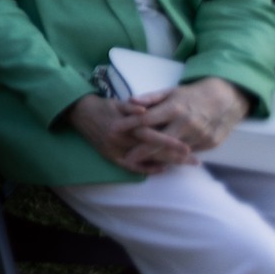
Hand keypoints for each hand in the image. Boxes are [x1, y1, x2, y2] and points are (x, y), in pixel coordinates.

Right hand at [69, 94, 193, 172]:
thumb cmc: (104, 107)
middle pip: (151, 150)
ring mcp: (115, 150)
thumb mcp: (118, 104)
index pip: (150, 135)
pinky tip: (162, 169)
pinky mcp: (110, 156)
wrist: (80, 113)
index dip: (170, 142)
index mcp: (122, 126)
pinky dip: (147, 169)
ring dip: (166, 162)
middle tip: (194, 160)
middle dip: (174, 156)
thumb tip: (145, 111)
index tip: (189, 147)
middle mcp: (119, 140)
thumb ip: (132, 108)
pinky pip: (131, 166)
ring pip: (145, 159)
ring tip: (184, 165)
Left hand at [132, 78, 248, 158]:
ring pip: (174, 151)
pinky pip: (188, 153)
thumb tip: (130, 101)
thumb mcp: (171, 92)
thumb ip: (150, 98)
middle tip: (125, 157)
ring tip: (140, 160)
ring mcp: (200, 136)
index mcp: (175, 108)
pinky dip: (175, 156)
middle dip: (141, 151)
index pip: (146, 120)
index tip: (114, 130)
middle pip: (159, 141)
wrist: (226, 99)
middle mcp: (187, 124)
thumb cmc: (192, 95)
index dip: (129, 126)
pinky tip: (163, 159)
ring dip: (157, 156)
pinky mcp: (210, 144)